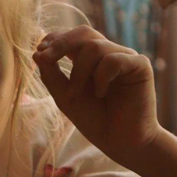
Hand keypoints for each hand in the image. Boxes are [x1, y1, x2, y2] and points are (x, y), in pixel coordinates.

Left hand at [32, 25, 160, 166]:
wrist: (120, 142)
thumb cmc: (94, 120)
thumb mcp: (65, 97)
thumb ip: (52, 75)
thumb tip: (37, 52)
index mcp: (91, 59)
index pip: (73, 37)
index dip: (55, 39)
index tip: (39, 51)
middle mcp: (109, 54)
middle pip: (84, 33)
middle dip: (62, 43)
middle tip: (46, 58)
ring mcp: (125, 58)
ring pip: (95, 47)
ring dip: (79, 72)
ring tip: (77, 95)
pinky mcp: (140, 66)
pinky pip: (113, 59)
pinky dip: (101, 77)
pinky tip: (101, 94)